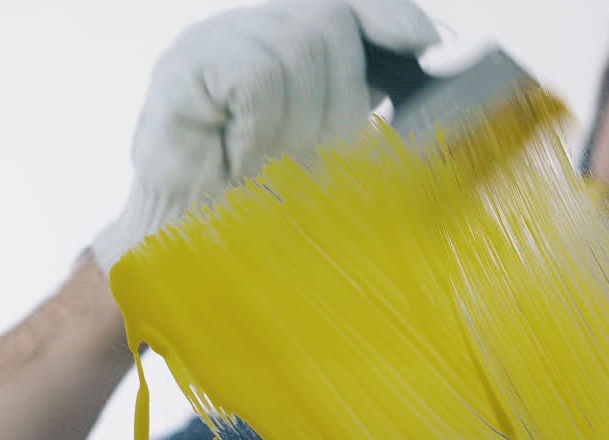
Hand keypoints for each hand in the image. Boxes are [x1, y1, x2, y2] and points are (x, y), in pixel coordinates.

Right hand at [92, 0, 439, 270]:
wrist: (185, 247)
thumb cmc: (256, 204)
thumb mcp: (328, 148)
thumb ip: (363, 104)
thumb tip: (425, 74)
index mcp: (289, 43)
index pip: (350, 6)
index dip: (390, 19)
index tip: (426, 46)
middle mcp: (252, 30)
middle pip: (330, 23)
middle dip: (339, 99)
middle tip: (314, 157)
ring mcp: (213, 42)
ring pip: (297, 47)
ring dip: (298, 123)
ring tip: (270, 165)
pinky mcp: (182, 68)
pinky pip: (254, 75)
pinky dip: (261, 127)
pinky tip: (242, 158)